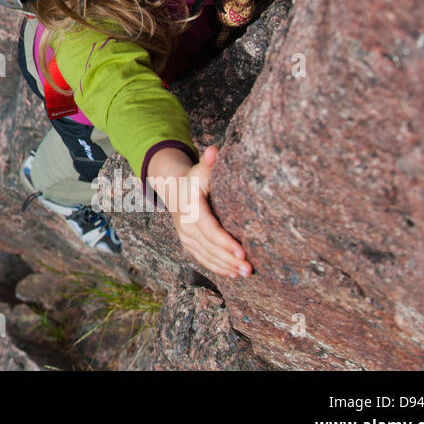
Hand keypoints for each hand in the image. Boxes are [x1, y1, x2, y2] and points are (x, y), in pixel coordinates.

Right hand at [153, 145, 251, 278]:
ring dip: (224, 266)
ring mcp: (184, 234)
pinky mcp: (187, 242)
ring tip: (244, 274)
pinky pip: (201, 257)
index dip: (224, 242)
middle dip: (229, 259)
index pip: (209, 228)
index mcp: (190, 206)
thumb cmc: (195, 178)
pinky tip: (231, 274)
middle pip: (208, 246)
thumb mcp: (200, 169)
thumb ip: (209, 163)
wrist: (174, 188)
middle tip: (249, 269)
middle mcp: (184, 223)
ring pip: (205, 254)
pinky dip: (216, 267)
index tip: (242, 252)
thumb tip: (214, 150)